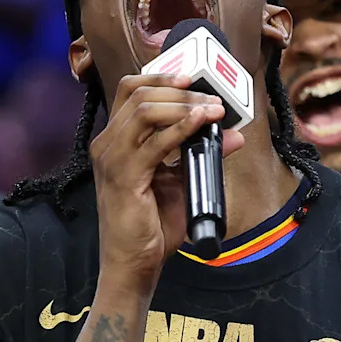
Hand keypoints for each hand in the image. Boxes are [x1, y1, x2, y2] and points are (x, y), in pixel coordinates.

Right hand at [90, 74, 244, 294]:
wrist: (134, 265)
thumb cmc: (151, 226)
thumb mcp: (181, 181)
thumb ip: (201, 154)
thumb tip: (232, 135)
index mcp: (116, 141)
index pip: (131, 90)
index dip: (161, 76)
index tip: (194, 77)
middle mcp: (108, 144)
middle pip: (138, 92)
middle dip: (180, 88)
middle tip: (212, 97)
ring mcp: (112, 159)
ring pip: (145, 109)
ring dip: (184, 105)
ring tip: (213, 110)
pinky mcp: (124, 176)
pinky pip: (155, 141)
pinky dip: (182, 127)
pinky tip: (203, 123)